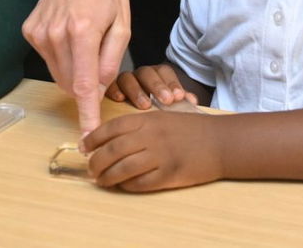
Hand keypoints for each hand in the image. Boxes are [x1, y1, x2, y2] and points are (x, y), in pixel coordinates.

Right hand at [22, 0, 130, 135]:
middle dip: (88, 84)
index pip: (84, 86)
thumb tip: (99, 90)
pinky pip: (49, 60)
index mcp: (83, 31)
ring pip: (60, 75)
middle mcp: (56, 33)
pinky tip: (70, 34)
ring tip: (85, 40)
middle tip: (100, 57)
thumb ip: (111, 60)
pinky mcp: (30, 32)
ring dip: (75, 70)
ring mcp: (39, 33)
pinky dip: (62, 57)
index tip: (87, 138)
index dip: (87, 115)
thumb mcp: (122, 23)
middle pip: (72, 84)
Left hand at [83, 111, 224, 191]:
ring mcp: (160, 156)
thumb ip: (138, 125)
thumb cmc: (189, 128)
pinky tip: (123, 185)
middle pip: (112, 150)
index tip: (84, 147)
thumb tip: (109, 140)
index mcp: (147, 119)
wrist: (219, 141)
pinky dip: (127, 185)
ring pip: (123, 168)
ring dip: (107, 177)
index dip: (93, 139)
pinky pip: (141, 183)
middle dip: (96, 161)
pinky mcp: (169, 174)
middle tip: (91, 169)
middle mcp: (151, 136)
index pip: (111, 128)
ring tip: (101, 180)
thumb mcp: (162, 117)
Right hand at [107, 64, 189, 110]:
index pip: (164, 72)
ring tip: (145, 105)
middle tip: (166, 101)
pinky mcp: (110, 88)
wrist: (136, 116)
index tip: (178, 97)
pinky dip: (114, 89)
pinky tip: (119, 98)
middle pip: (147, 73)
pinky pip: (110, 85)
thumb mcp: (171, 103)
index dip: (172, 83)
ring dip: (137, 90)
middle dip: (157, 86)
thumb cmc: (158, 109)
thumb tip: (191, 101)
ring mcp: (124, 81)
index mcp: (157, 75)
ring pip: (128, 77)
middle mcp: (140, 75)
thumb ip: (181, 100)